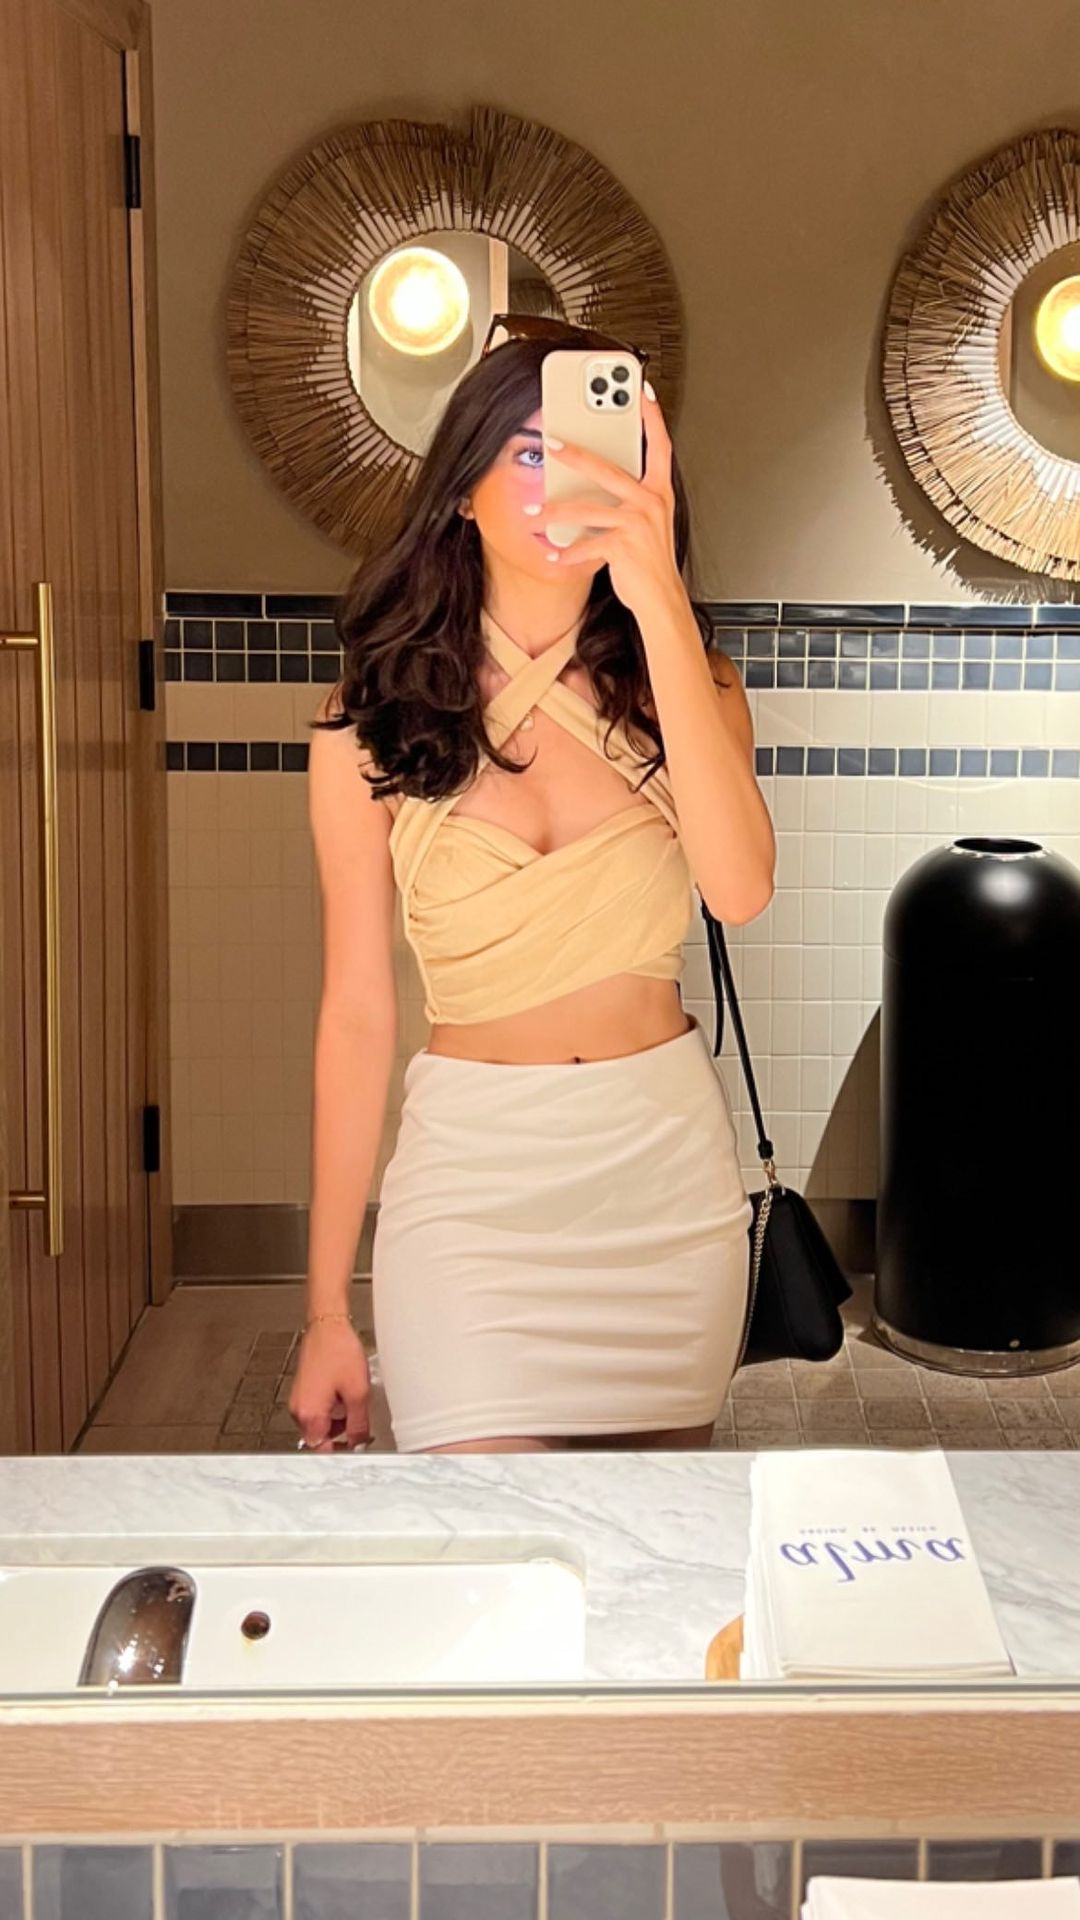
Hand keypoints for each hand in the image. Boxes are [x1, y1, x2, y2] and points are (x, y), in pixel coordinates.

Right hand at [289, 1320, 371, 1451]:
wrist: (328, 1326)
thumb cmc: (338, 1351)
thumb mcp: (358, 1393)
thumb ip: (358, 1425)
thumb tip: (358, 1442)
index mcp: (310, 1415)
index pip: (322, 1450)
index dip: (341, 1453)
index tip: (355, 1450)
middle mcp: (298, 1410)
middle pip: (319, 1438)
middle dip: (340, 1435)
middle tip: (358, 1425)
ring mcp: (298, 1400)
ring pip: (319, 1424)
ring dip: (336, 1421)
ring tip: (352, 1402)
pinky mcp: (302, 1390)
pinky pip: (316, 1410)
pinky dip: (331, 1408)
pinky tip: (343, 1393)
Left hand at [528, 384, 683, 622]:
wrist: (661, 599)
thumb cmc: (650, 561)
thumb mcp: (646, 522)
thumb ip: (627, 498)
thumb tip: (592, 483)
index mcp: (658, 491)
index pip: (659, 444)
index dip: (651, 417)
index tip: (641, 391)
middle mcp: (651, 502)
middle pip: (608, 469)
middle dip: (575, 454)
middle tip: (551, 442)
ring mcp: (638, 523)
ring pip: (588, 508)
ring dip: (556, 510)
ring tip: (534, 510)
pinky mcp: (624, 546)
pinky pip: (587, 544)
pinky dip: (566, 552)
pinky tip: (552, 554)